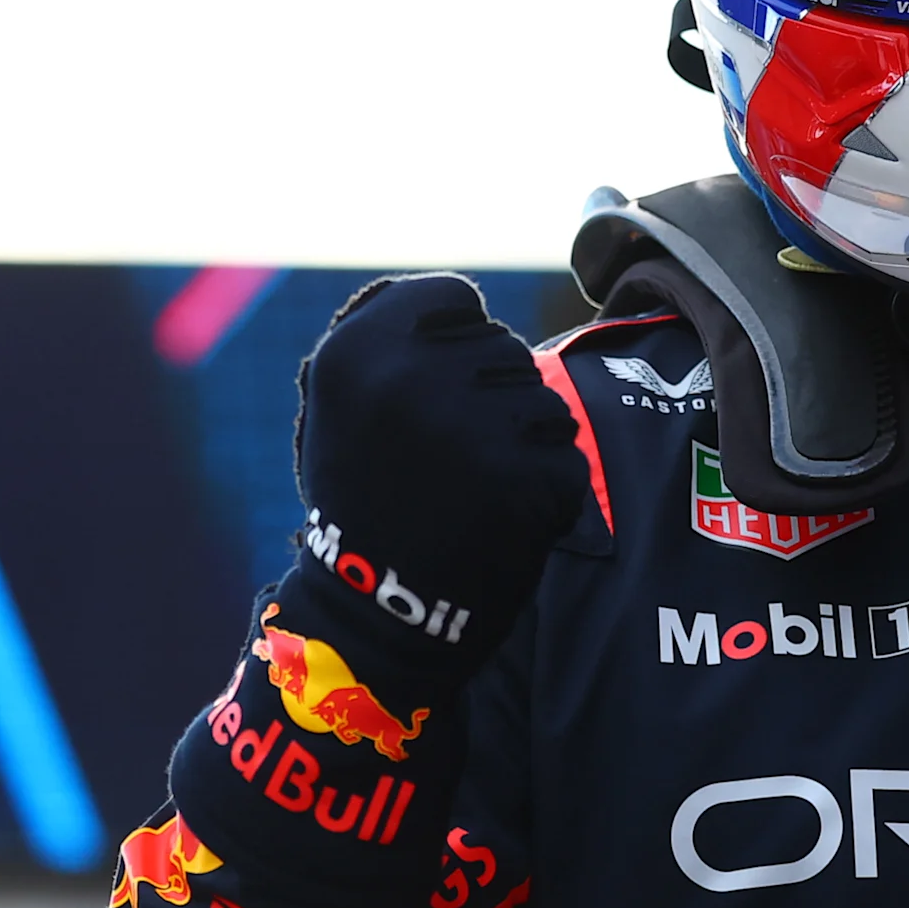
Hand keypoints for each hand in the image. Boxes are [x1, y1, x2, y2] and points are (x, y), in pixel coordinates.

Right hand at [289, 273, 586, 673]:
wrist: (376, 611)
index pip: (454, 297)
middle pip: (504, 348)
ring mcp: (473, 427)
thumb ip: (394, 336)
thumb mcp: (343, 402)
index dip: (454, 344)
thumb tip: (466, 298)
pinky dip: (547, 491)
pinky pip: (565, 457)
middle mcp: (410, 377)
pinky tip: (500, 520)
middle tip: (445, 460)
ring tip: (471, 491)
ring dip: (524, 443)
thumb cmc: (366, 497)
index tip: (428, 395)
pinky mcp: (525, 477)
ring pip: (543, 401)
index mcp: (357, 347)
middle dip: (491, 397)